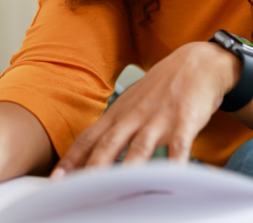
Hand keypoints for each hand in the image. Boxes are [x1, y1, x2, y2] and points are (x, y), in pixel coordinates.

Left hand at [52, 41, 237, 174]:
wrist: (196, 63)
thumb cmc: (161, 89)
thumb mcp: (131, 106)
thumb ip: (114, 131)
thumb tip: (94, 157)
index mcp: (117, 115)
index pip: (87, 139)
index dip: (71, 160)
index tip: (56, 179)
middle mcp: (133, 117)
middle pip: (107, 145)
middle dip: (91, 169)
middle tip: (78, 188)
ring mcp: (157, 119)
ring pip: (139, 148)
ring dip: (127, 169)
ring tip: (117, 190)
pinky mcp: (184, 122)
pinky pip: (178, 147)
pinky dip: (174, 163)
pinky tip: (171, 178)